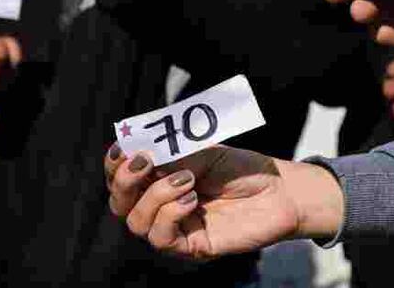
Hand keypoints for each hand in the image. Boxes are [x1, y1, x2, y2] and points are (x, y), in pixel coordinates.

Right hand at [104, 144, 342, 260]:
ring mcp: (175, 227)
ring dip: (155, 194)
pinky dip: (171, 213)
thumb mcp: (203, 151)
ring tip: (187, 179)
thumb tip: (141, 154)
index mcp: (158, 178)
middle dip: (125, 180)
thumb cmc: (242, 169)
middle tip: (146, 161)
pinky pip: (161, 238)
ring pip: (136, 221)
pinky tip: (193, 198)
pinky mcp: (192, 246)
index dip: (114, 164)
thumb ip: (172, 154)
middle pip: (118, 202)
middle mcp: (160, 204)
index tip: (124, 147)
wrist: (279, 190)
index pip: (120, 177)